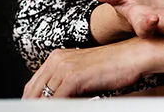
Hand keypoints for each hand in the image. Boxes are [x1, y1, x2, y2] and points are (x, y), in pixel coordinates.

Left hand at [22, 39, 148, 98]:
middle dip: (34, 105)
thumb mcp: (83, 75)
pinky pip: (57, 99)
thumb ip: (66, 84)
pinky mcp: (73, 76)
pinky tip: (62, 110)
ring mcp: (64, 67)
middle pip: (34, 91)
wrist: (131, 57)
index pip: (34, 85)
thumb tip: (54, 99)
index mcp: (57, 58)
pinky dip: (57, 107)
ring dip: (45, 107)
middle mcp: (57, 60)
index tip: (33, 108)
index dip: (32, 100)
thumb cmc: (113, 67)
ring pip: (44, 96)